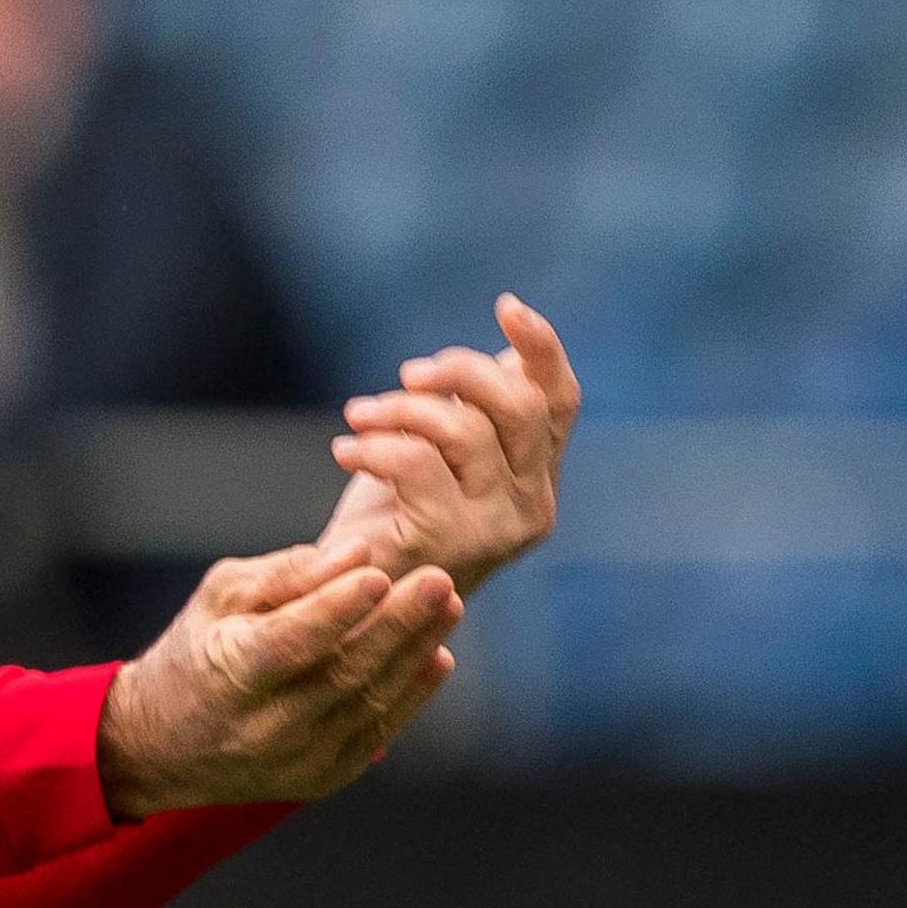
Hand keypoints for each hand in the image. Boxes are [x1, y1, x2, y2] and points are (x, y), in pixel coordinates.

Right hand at [96, 539, 462, 818]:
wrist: (163, 747)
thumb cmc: (197, 652)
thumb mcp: (219, 598)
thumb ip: (287, 574)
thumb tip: (357, 553)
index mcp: (228, 677)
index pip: (290, 643)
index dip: (336, 609)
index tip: (378, 572)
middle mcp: (264, 729)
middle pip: (342, 674)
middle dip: (397, 625)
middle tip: (439, 580)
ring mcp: (297, 761)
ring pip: (370, 702)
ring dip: (414, 652)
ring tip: (448, 605)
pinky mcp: (323, 777)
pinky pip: (377, 730)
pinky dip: (412, 692)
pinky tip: (436, 653)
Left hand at [317, 294, 580, 594]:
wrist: (348, 602)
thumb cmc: (391, 521)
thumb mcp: (441, 455)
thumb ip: (480, 412)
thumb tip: (509, 356)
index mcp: (539, 481)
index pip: (560, 402)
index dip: (541, 347)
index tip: (506, 306)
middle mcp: (533, 508)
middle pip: (521, 405)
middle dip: (459, 372)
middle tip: (406, 375)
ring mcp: (496, 530)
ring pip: (465, 428)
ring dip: (402, 408)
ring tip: (359, 415)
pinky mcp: (449, 541)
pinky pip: (418, 460)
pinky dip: (375, 444)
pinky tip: (345, 449)